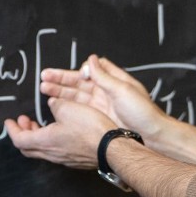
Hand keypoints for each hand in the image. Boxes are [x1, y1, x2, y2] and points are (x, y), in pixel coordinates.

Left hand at [5, 97, 115, 169]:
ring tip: (41, 123)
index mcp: (45, 141)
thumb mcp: (69, 108)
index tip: (10, 121)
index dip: (12, 130)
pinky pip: (55, 152)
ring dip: (37, 137)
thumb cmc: (90, 128)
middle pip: (28, 148)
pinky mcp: (74, 160)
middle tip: (25, 121)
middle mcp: (52, 154)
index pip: (19, 140)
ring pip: (42, 150)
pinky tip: (59, 131)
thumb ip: (56, 105)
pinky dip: (50, 141)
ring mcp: (64, 159)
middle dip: (23, 133)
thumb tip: (52, 105)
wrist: (112, 147)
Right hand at [40, 54, 168, 137]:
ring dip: (60, 92)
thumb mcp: (123, 90)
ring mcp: (100, 106)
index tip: (63, 73)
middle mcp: (105, 92)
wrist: (151, 137)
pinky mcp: (97, 118)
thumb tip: (92, 59)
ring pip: (75, 96)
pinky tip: (55, 105)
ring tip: (44, 89)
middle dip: (60, 80)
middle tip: (44, 78)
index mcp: (112, 81)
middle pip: (78, 83)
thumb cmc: (142, 112)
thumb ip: (104, 76)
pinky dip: (66, 106)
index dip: (75, 71)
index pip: (89, 71)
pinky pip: (78, 109)